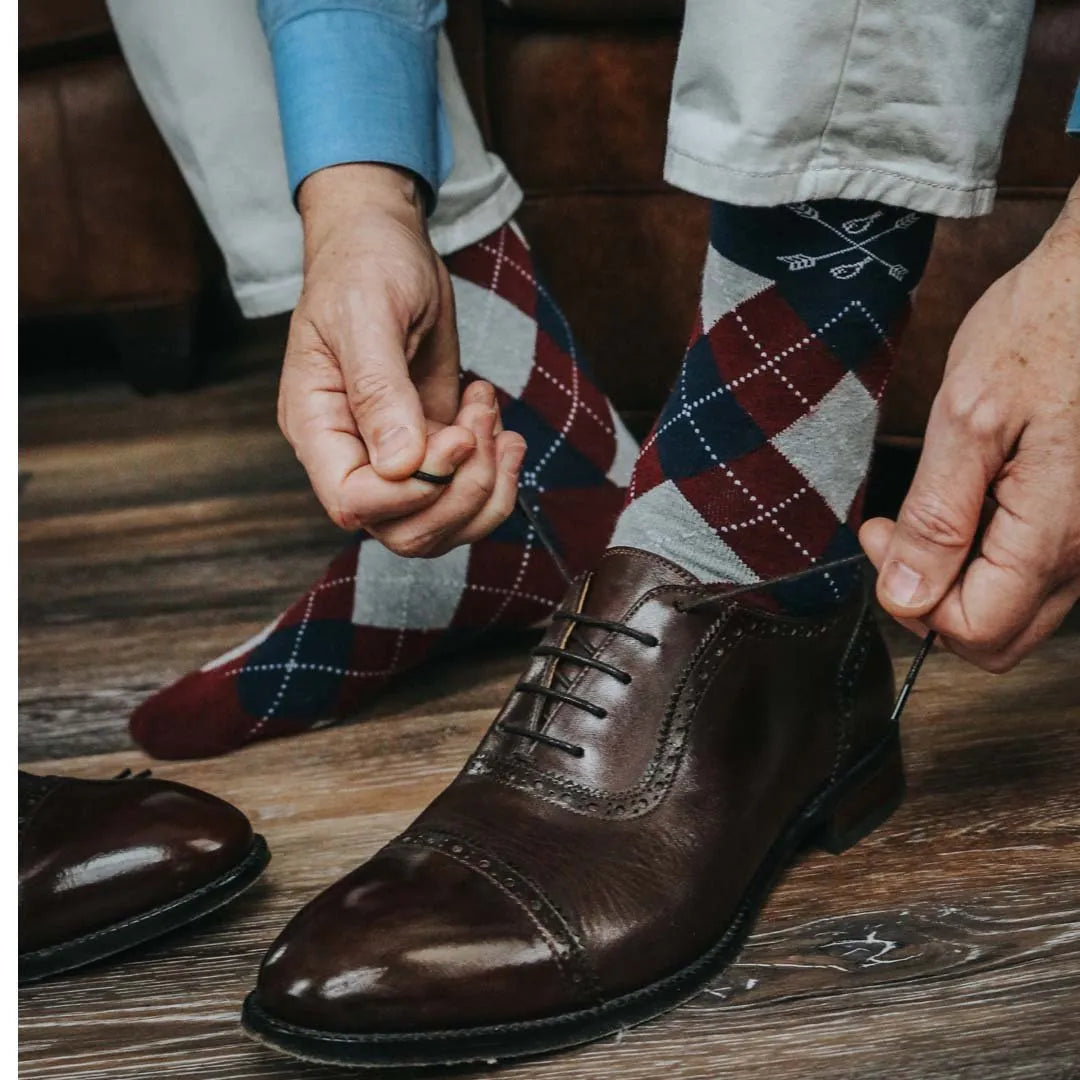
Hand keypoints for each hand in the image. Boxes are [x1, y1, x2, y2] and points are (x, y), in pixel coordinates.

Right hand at [277, 163, 524, 552]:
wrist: (387, 242)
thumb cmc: (364, 265)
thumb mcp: (367, 315)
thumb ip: (380, 391)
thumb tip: (401, 466)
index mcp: (317, 427)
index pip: (355, 502)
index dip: (414, 491)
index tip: (456, 438)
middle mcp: (351, 454)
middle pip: (406, 531)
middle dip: (461, 492)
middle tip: (480, 425)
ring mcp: (394, 458)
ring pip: (443, 525)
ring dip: (487, 484)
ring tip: (490, 413)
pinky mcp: (431, 448)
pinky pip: (467, 495)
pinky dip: (497, 470)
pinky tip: (497, 419)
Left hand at [861, 181, 1079, 671]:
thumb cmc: (1046, 328)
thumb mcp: (968, 417)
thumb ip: (936, 517)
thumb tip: (905, 593)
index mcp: (1053, 533)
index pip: (974, 632)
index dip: (910, 602)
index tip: (879, 538)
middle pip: (998, 634)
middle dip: (930, 599)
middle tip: (894, 532)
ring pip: (1018, 606)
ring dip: (958, 575)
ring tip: (931, 505)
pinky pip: (1037, 569)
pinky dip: (990, 552)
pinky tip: (971, 496)